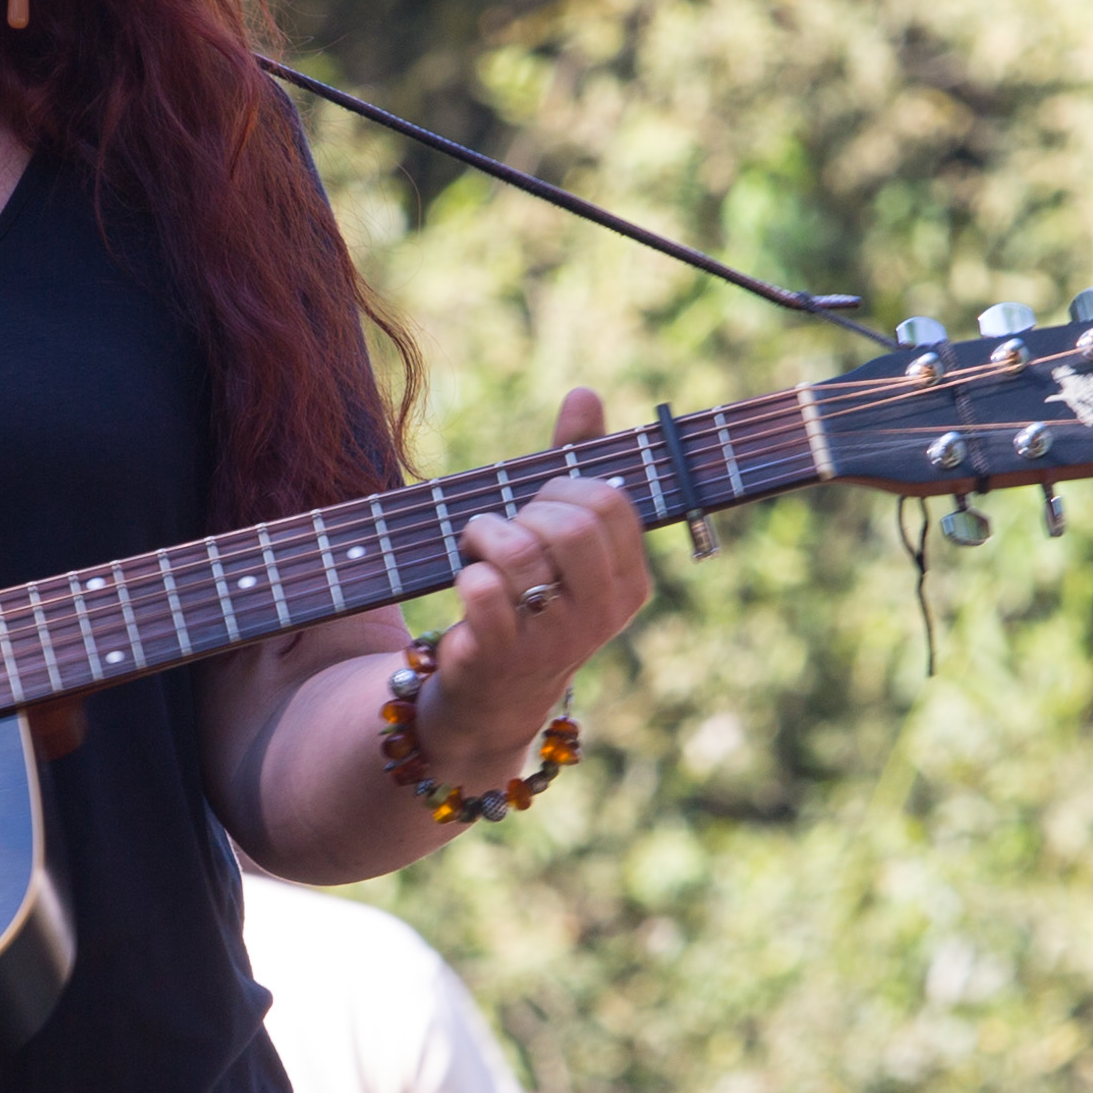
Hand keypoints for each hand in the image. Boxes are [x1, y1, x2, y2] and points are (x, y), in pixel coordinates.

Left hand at [411, 386, 654, 788]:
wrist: (490, 699)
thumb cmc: (529, 601)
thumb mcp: (561, 539)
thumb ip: (577, 464)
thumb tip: (585, 394)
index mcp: (628, 582)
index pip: (609, 501)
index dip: (562, 488)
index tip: (540, 507)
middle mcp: (601, 615)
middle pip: (570, 523)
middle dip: (524, 511)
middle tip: (504, 529)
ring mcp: (553, 640)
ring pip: (520, 550)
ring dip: (483, 535)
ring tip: (475, 549)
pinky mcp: (500, 657)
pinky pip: (480, 589)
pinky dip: (463, 575)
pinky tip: (467, 591)